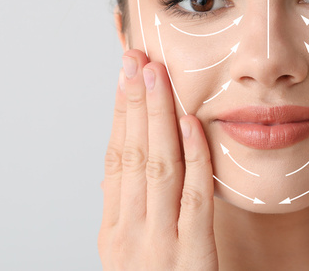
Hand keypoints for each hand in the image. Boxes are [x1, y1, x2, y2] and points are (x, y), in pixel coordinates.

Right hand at [98, 50, 218, 269]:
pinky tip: (193, 123)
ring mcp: (158, 245)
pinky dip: (194, 157)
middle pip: (132, 154)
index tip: (126, 75)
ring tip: (158, 74)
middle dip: (135, 101)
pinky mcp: (192, 257)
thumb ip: (130, 212)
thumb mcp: (131, 257)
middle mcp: (129, 234)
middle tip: (137, 57)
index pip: (115, 159)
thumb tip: (126, 168)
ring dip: (158, 115)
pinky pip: (194, 197)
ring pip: (158, 166)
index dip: (121, 113)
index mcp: (113, 232)